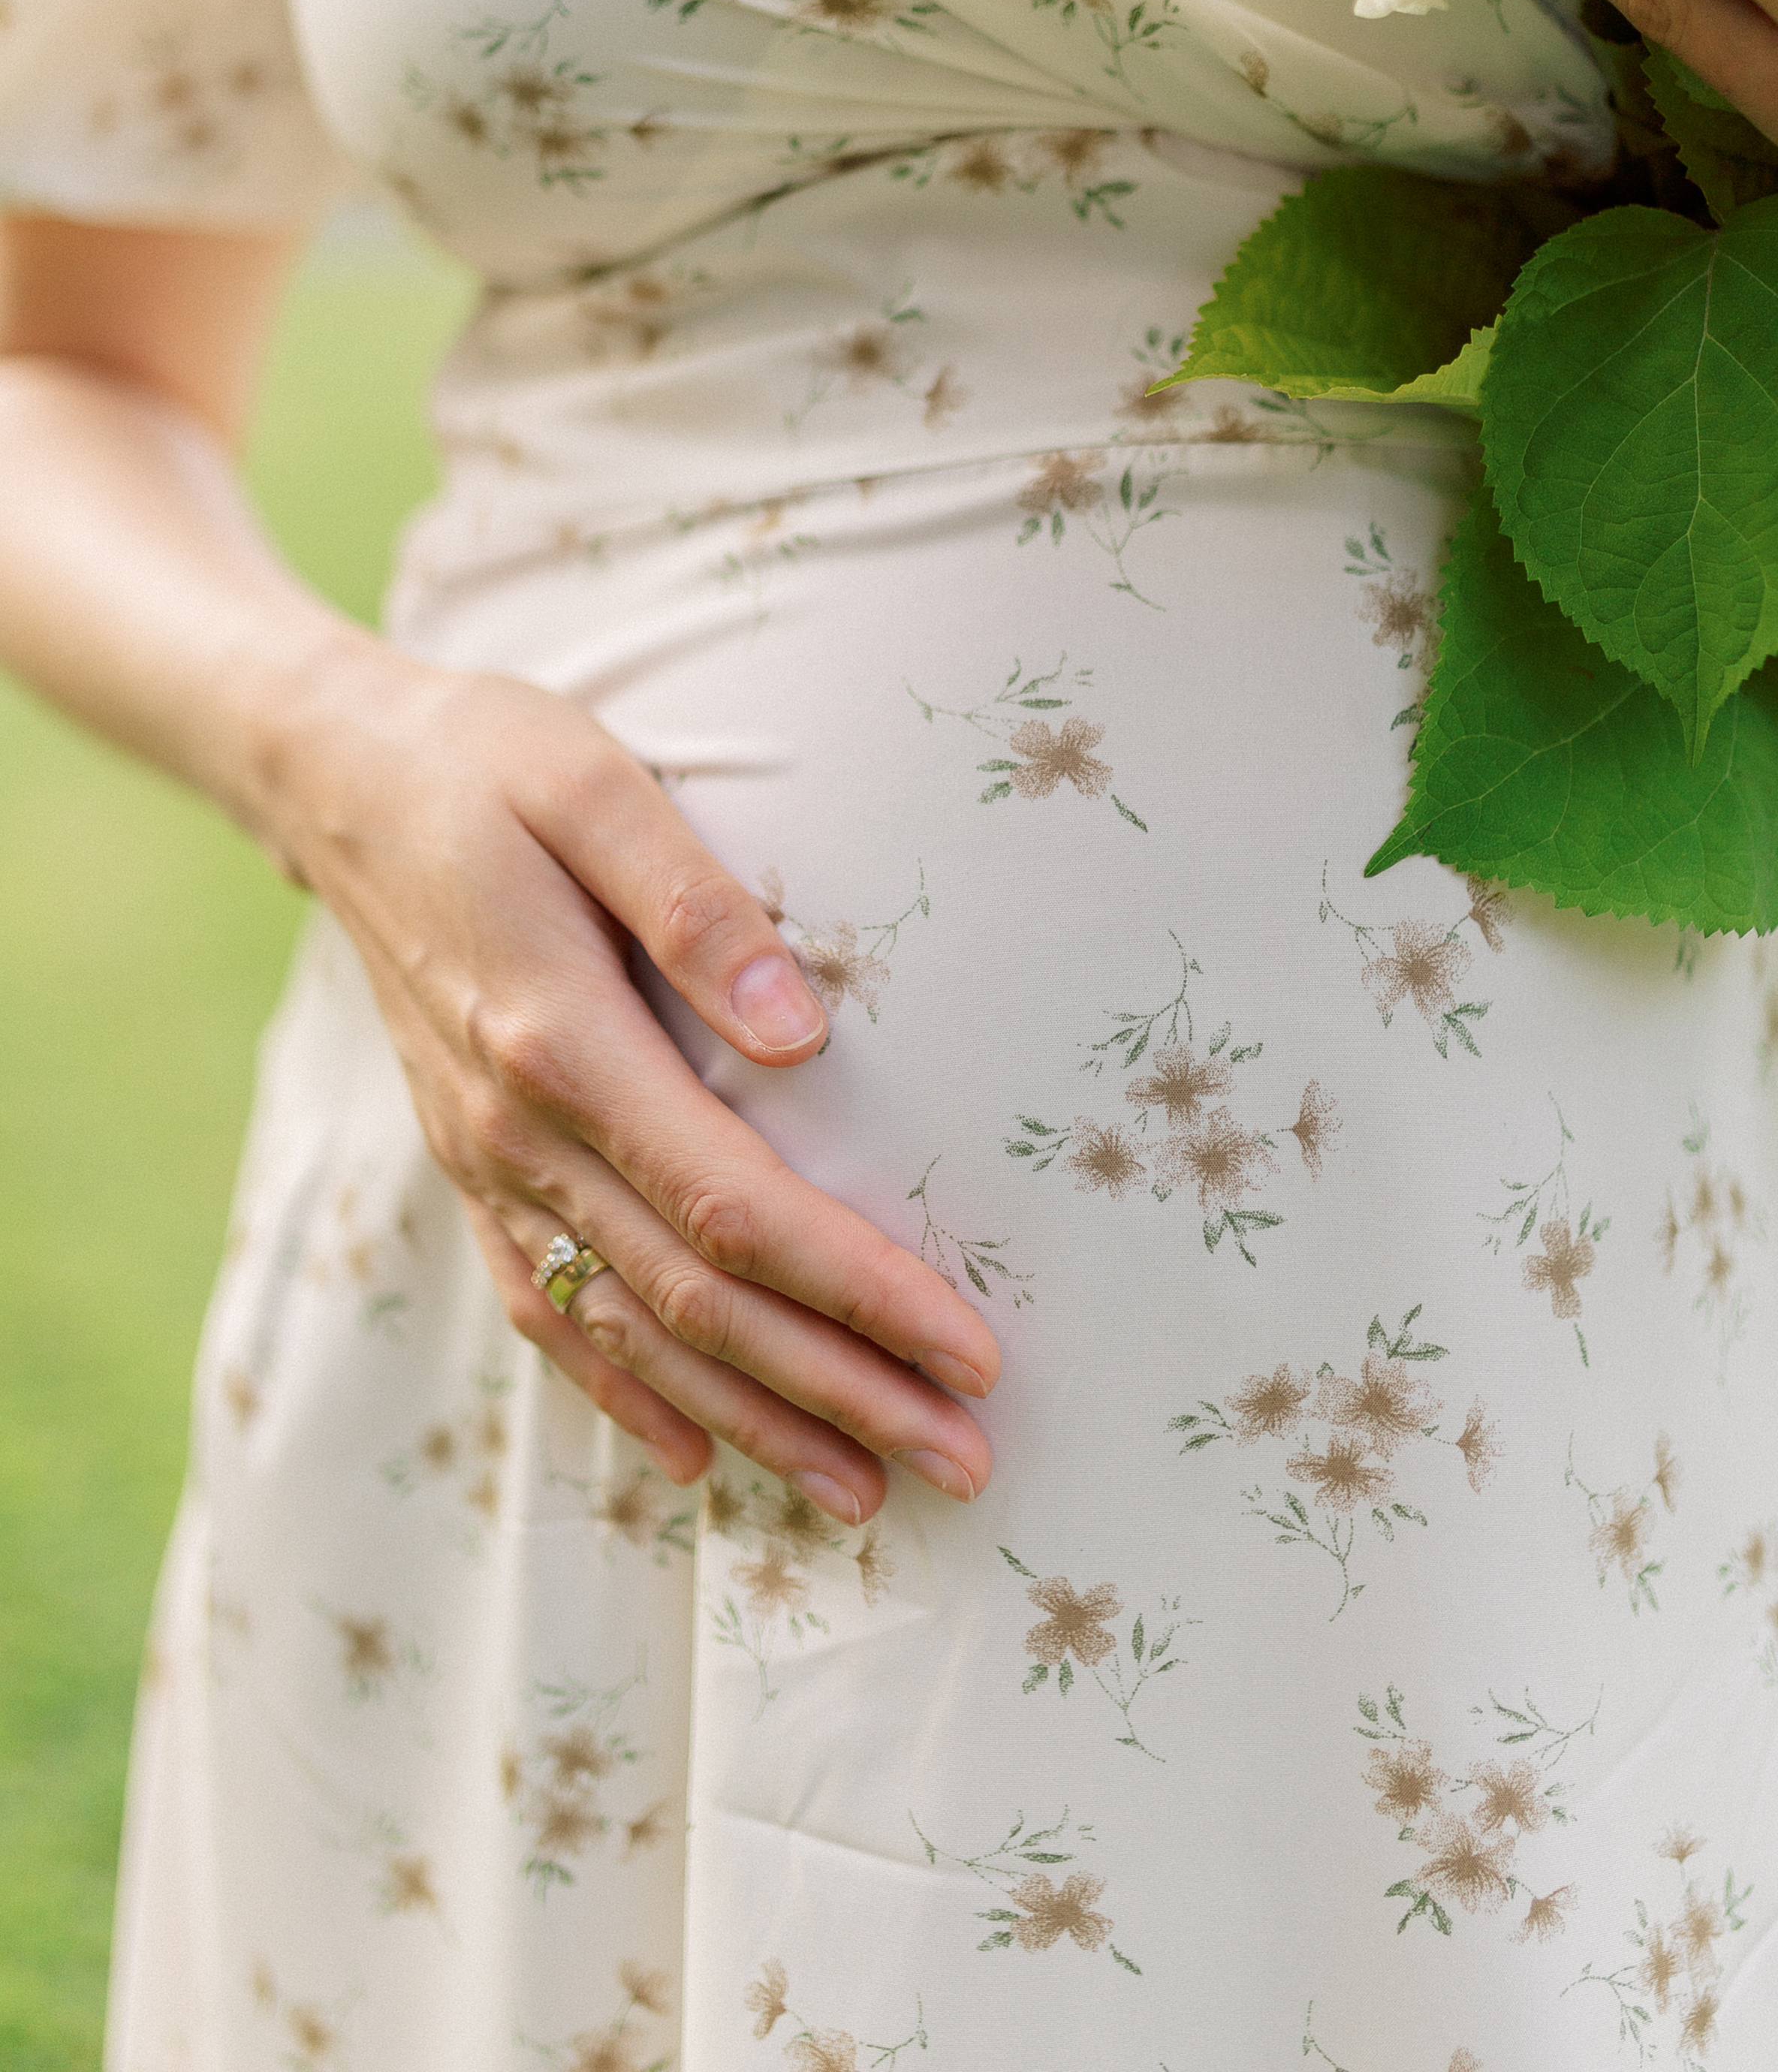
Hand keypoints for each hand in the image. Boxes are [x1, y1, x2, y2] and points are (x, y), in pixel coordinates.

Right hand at [261, 637, 999, 1524]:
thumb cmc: (484, 762)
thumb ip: (697, 906)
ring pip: (633, 1330)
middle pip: (701, 1300)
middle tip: (964, 1460)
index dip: (858, 1291)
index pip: (736, 1208)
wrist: (332, 777)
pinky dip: (625, 1393)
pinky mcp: (471, 1163)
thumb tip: (802, 1028)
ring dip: (754, 1420)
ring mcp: (487, 1160)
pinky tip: (694, 1456)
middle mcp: (520, 1128)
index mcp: (564, 1041)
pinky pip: (548, 1309)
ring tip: (866, 1493)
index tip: (967, 1349)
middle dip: (840, 1390)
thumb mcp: (594, 785)